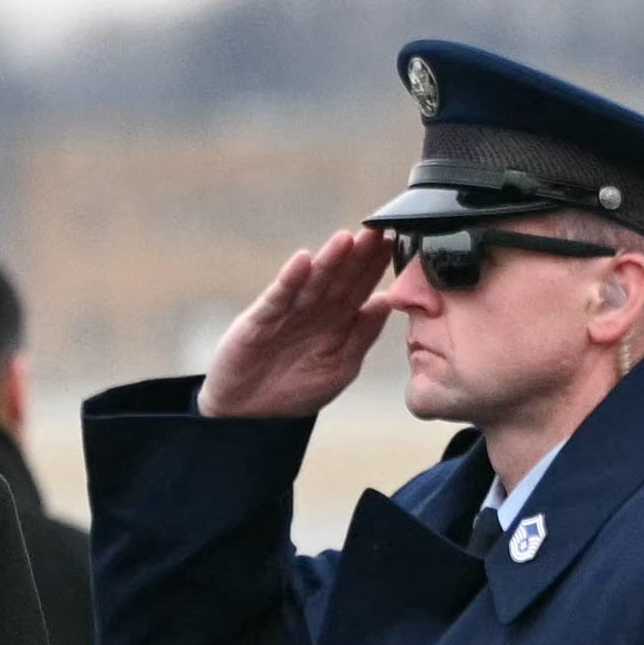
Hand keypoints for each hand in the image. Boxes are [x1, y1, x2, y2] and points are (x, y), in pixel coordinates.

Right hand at [196, 228, 393, 417]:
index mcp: (337, 321)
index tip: (395, 242)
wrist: (248, 414)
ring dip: (328, 261)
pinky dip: (289, 280)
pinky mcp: (260, 320)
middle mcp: (314, 311)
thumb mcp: (339, 368)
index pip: (361, 287)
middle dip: (357, 255)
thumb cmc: (294, 392)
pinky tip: (302, 262)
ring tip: (345, 240)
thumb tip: (386, 302)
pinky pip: (278, 298)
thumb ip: (362, 336)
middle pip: (339, 278)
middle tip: (376, 230)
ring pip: (312, 283)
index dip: (375, 266)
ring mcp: (286, 312)